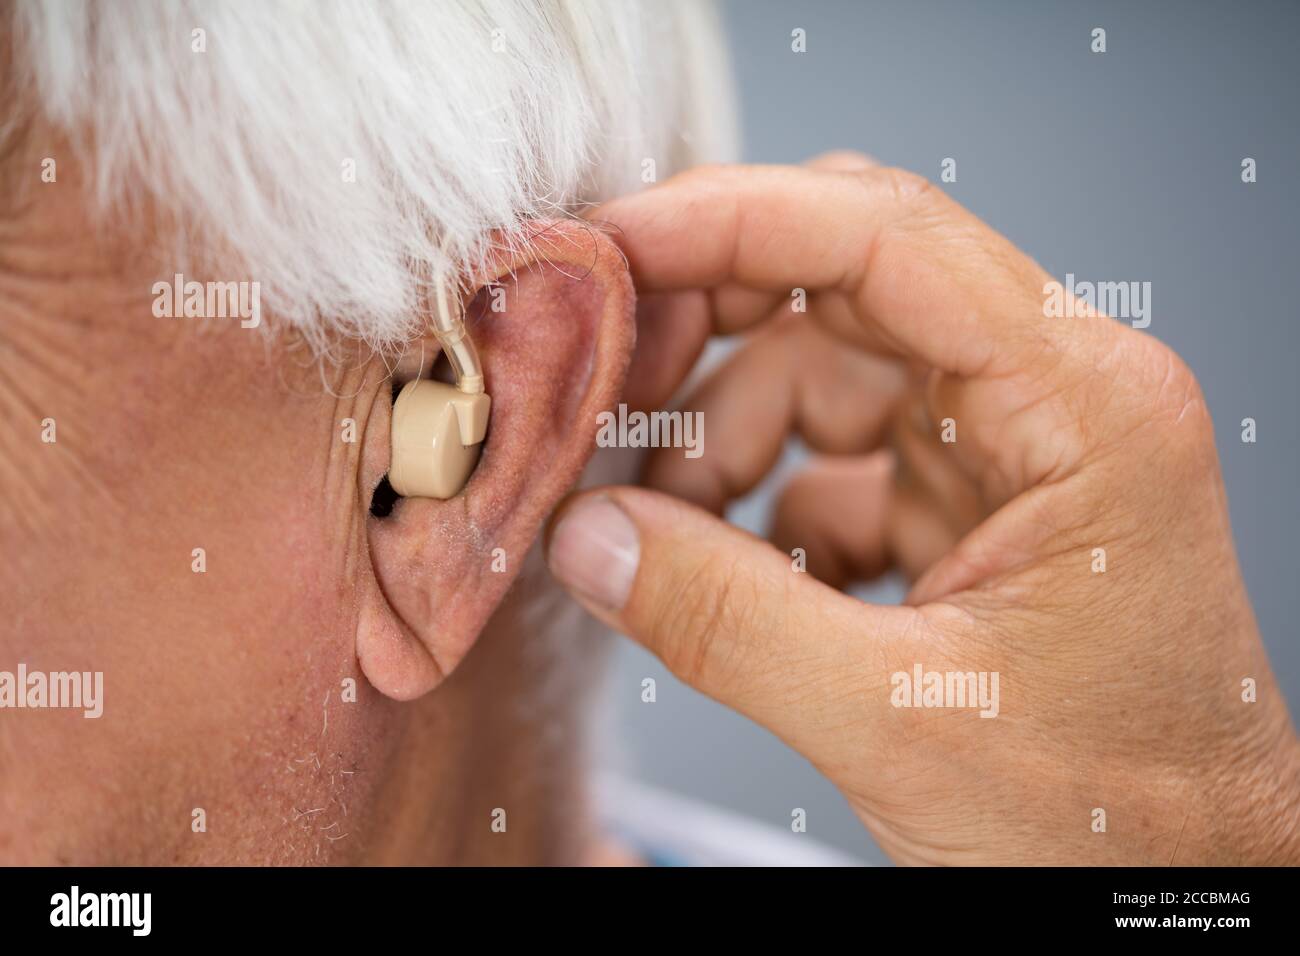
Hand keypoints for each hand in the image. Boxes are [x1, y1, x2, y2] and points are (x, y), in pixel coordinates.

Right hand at [545, 156, 1299, 864]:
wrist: (1184, 888)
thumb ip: (727, 623)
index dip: (731, 221)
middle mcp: (1052, 401)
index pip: (887, 239)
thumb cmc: (1117, 817)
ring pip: (822, 377)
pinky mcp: (965, 509)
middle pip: (845, 290)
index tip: (610, 244)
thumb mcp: (904, 724)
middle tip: (611, 398)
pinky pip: (831, 463)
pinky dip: (761, 509)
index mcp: (1082, 407)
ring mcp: (1006, 453)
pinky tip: (742, 584)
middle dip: (712, 334)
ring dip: (724, 445)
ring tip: (669, 538)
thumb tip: (587, 536)